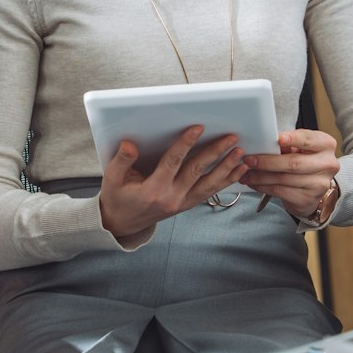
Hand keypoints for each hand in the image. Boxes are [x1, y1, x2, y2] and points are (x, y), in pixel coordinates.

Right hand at [98, 126, 246, 240]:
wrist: (122, 224)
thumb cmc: (117, 198)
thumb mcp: (112, 179)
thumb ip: (122, 161)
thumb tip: (130, 145)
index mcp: (153, 190)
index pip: (173, 162)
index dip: (186, 144)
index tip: (198, 128)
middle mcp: (171, 198)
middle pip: (197, 171)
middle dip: (215, 153)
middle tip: (230, 137)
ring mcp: (181, 203)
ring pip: (209, 184)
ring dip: (226, 168)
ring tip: (240, 153)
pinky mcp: (186, 205)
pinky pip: (209, 192)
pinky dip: (226, 181)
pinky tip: (238, 171)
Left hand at [243, 128, 341, 218]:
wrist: (314, 187)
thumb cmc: (304, 160)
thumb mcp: (300, 148)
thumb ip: (287, 144)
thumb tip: (262, 143)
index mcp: (325, 145)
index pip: (309, 140)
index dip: (293, 139)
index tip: (278, 139)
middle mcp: (327, 164)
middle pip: (294, 163)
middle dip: (267, 161)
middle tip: (249, 160)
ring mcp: (319, 184)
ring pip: (283, 179)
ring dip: (260, 176)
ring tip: (246, 173)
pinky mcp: (308, 198)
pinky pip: (280, 191)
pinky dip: (263, 186)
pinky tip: (254, 183)